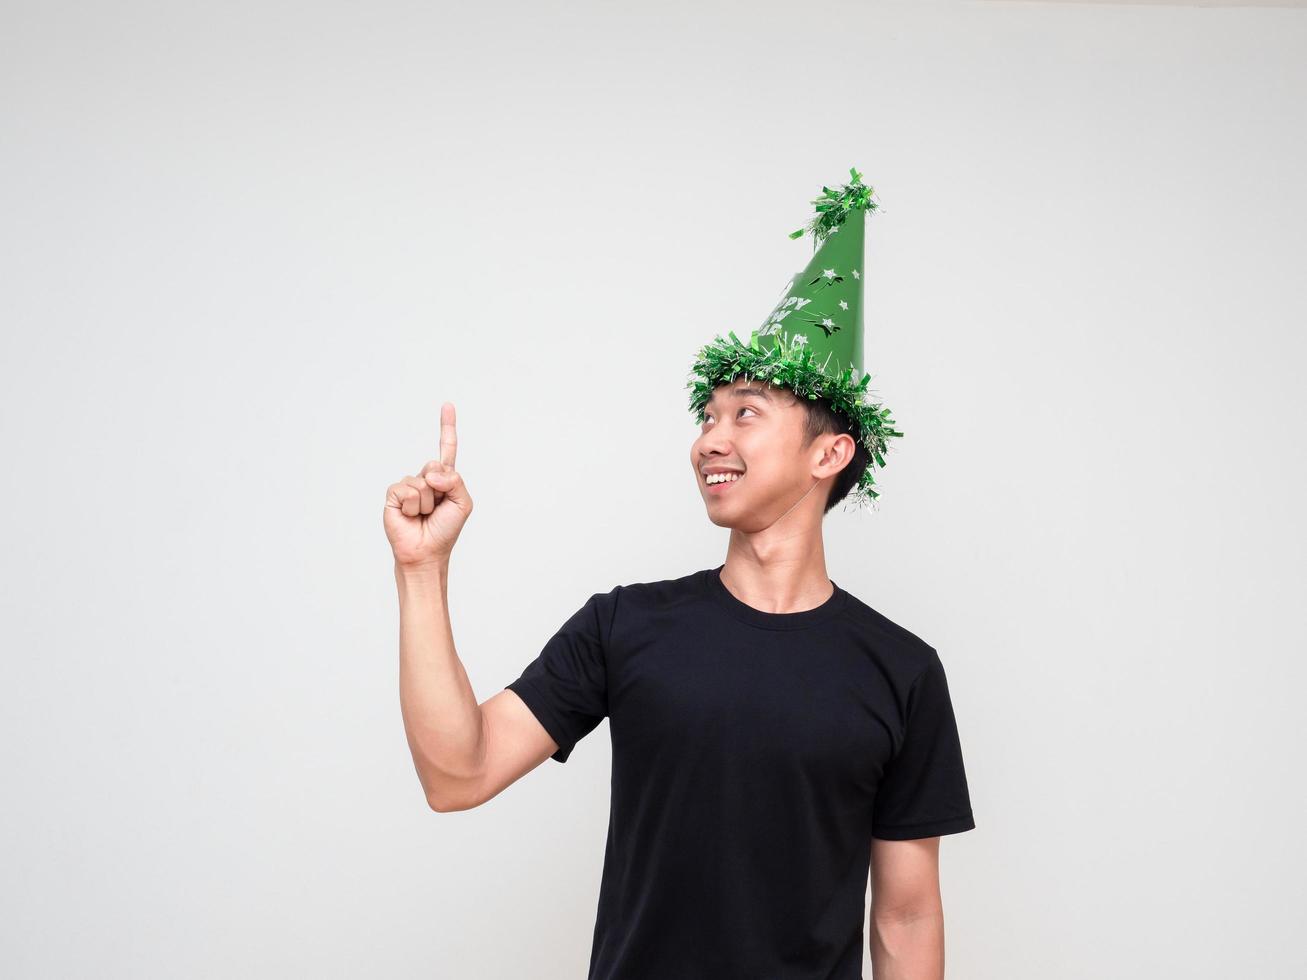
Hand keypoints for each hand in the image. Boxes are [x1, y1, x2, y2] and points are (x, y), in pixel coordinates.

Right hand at [384, 402, 473, 568]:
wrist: (426, 552)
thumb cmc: (445, 530)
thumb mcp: (463, 503)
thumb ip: (455, 481)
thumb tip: (432, 473)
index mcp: (444, 479)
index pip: (446, 449)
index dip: (447, 427)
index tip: (447, 405)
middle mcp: (425, 479)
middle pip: (435, 466)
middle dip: (440, 488)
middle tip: (436, 508)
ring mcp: (408, 486)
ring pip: (422, 482)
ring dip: (426, 503)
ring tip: (422, 516)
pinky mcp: (393, 495)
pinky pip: (406, 490)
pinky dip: (411, 506)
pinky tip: (410, 516)